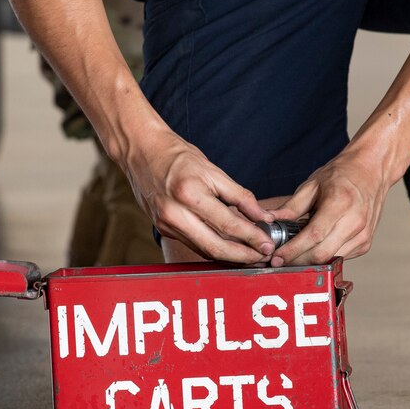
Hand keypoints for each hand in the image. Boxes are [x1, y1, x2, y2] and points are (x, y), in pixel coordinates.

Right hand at [122, 129, 275, 262]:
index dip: (251, 237)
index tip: (268, 244)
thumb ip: (240, 196)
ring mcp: (166, 224)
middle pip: (215, 247)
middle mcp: (175, 213)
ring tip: (252, 256)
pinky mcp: (163, 228)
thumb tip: (263, 216)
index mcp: (189, 194)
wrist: (141, 151)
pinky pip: (193, 245)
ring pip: (204, 250)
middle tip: (263, 257)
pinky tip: (230, 249)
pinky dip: (213, 249)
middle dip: (243, 256)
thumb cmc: (177, 156)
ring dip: (230, 257)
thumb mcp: (213, 170)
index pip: (227, 224)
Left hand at [266, 150, 391, 266]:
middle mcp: (355, 221)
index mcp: (340, 203)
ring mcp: (363, 234)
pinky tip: (314, 248)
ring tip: (294, 254)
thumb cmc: (342, 175)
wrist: (372, 171)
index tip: (277, 257)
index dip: (293, 250)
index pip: (314, 235)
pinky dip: (324, 256)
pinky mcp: (365, 243)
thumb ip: (291, 206)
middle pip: (322, 253)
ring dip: (310, 261)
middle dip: (298, 261)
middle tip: (280, 261)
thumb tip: (270, 220)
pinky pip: (340, 257)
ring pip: (331, 259)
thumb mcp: (313, 184)